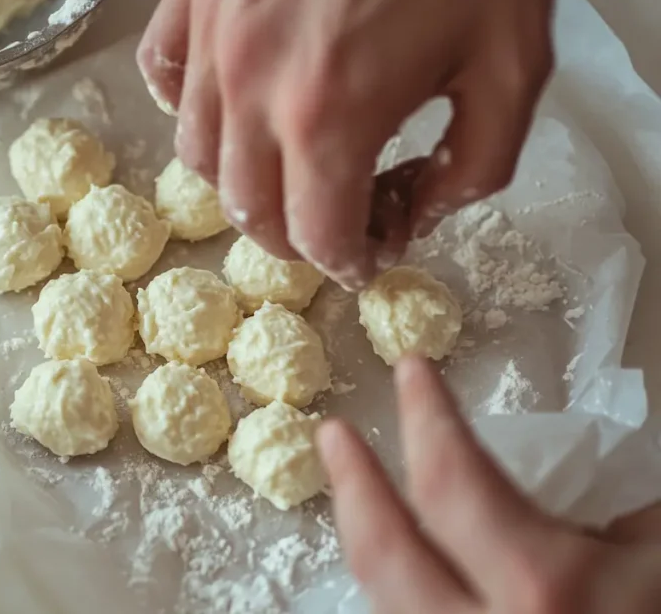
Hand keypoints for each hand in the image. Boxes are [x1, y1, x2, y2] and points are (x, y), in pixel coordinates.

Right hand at [138, 0, 555, 289]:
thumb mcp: (514, 62)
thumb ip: (474, 165)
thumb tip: (422, 209)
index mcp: (332, 114)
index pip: (317, 237)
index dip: (350, 261)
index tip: (372, 250)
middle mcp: (253, 88)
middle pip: (250, 212)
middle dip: (296, 237)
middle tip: (336, 219)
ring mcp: (212, 39)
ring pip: (198, 157)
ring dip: (246, 183)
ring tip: (290, 166)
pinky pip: (164, 79)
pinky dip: (190, 109)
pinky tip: (231, 101)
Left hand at [316, 357, 660, 613]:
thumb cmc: (660, 608)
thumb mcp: (660, 560)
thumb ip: (623, 520)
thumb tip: (582, 483)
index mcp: (547, 591)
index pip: (452, 481)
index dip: (425, 416)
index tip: (411, 373)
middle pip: (383, 554)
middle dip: (352, 485)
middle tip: (334, 434)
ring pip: (385, 606)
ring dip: (364, 543)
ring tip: (356, 497)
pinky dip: (398, 600)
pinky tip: (403, 574)